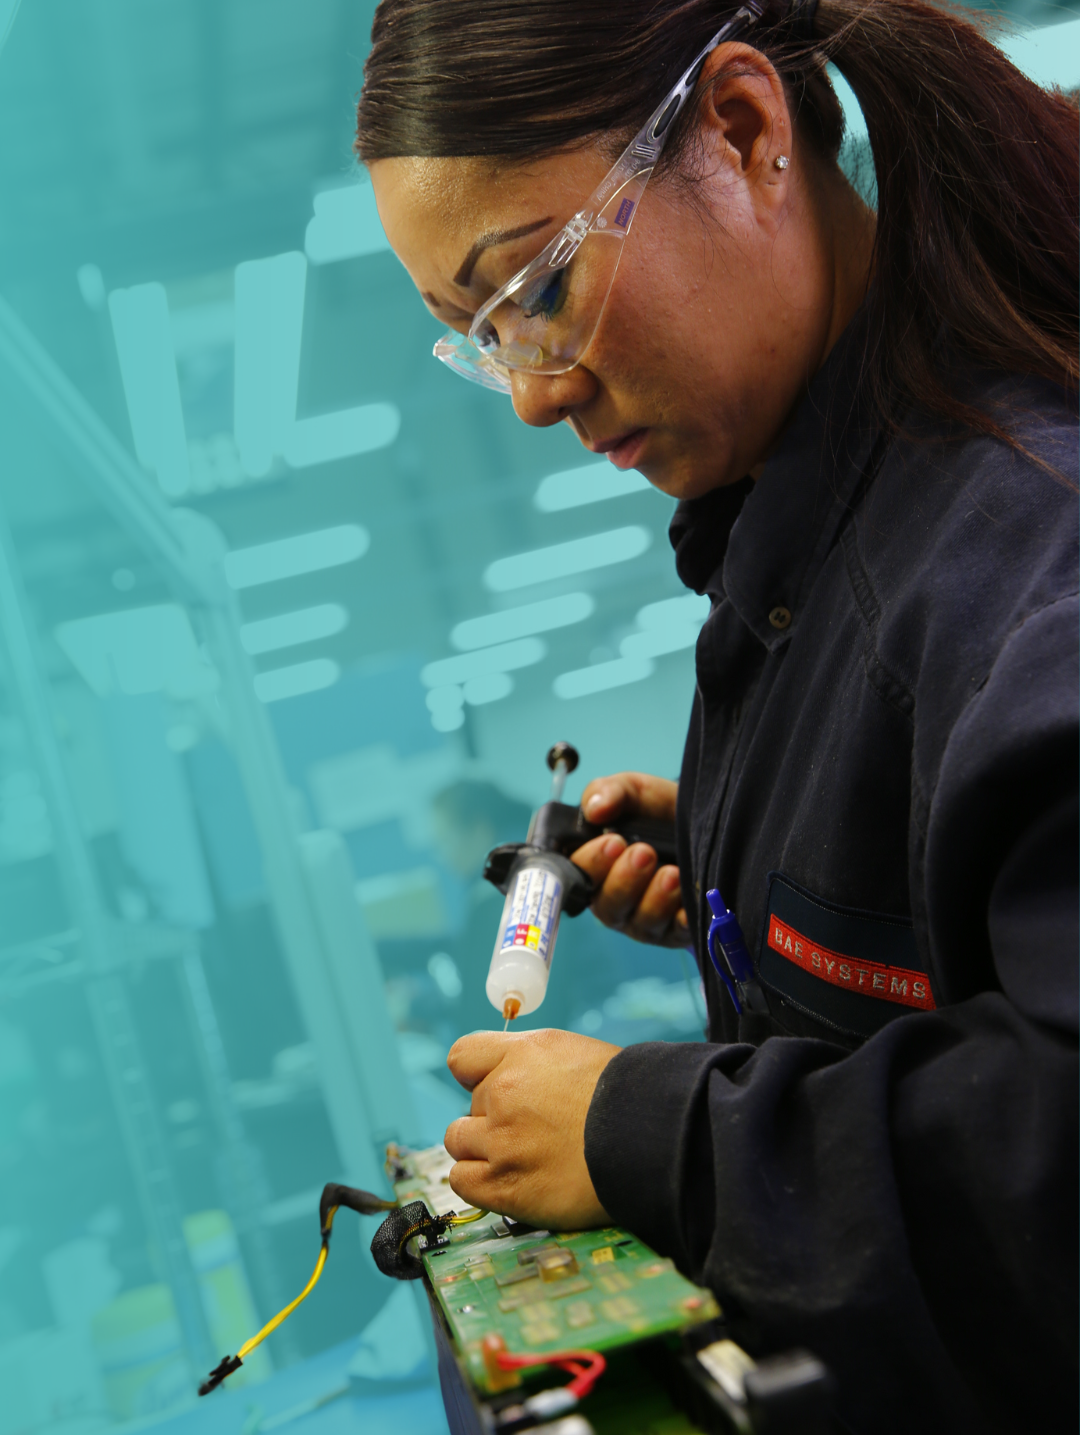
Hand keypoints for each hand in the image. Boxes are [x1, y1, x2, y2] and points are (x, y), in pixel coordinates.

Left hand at [443, 1029, 619, 1228]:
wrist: (652, 1141)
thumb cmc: (627, 1099)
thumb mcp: (578, 1056)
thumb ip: (534, 1064)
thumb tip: (513, 1077)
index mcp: (523, 1054)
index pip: (463, 1057)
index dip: (477, 1076)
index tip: (494, 1089)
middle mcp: (503, 1092)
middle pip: (470, 1106)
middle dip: (494, 1118)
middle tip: (536, 1132)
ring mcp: (500, 1141)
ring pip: (459, 1142)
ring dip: (483, 1150)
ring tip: (524, 1158)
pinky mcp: (503, 1186)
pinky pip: (462, 1181)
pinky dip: (480, 1182)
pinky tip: (510, 1181)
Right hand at [573, 772, 687, 946]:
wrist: (702, 822)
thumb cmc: (656, 811)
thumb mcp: (633, 790)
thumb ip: (609, 791)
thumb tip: (594, 809)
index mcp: (593, 869)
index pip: (577, 875)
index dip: (591, 863)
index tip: (613, 842)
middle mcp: (614, 899)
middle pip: (607, 906)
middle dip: (624, 880)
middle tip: (644, 853)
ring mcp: (644, 919)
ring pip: (641, 922)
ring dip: (655, 899)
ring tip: (672, 873)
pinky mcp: (676, 931)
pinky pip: (677, 933)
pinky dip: (682, 920)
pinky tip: (688, 907)